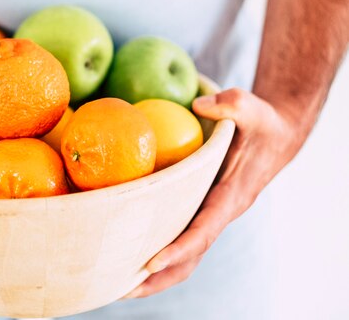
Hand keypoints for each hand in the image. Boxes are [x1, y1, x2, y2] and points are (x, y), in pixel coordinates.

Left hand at [125, 88, 303, 297]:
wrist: (275, 137)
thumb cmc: (261, 122)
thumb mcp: (252, 107)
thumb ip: (232, 104)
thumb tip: (199, 104)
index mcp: (231, 197)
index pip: (204, 230)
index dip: (179, 249)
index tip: (151, 262)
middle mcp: (219, 214)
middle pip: (190, 257)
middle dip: (160, 278)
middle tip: (122, 290)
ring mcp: (208, 215)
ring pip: (184, 255)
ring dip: (155, 275)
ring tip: (117, 287)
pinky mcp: (199, 211)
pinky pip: (179, 238)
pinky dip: (157, 253)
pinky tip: (127, 255)